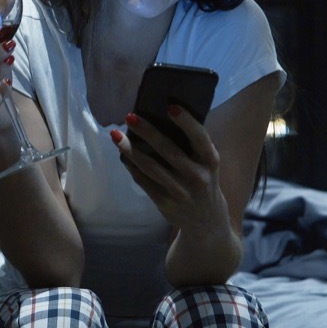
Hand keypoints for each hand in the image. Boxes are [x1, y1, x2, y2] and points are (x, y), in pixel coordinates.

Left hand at [110, 105, 230, 239]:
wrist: (206, 221)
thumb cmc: (204, 181)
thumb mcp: (207, 163)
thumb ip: (193, 145)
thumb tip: (161, 116)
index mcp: (210, 161)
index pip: (199, 138)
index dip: (186, 122)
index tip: (170, 106)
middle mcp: (197, 176)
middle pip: (169, 150)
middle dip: (147, 132)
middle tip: (130, 116)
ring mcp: (180, 191)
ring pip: (151, 167)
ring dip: (130, 150)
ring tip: (116, 136)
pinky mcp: (165, 203)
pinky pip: (144, 181)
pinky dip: (132, 167)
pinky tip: (123, 155)